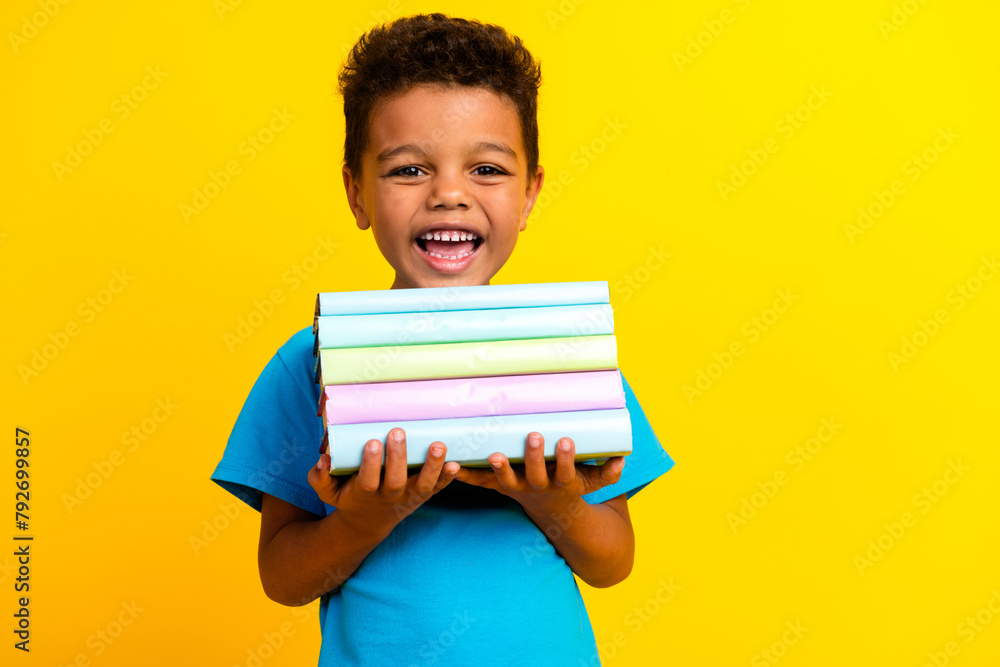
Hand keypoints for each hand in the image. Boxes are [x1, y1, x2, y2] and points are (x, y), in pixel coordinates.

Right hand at [307, 428, 458, 533]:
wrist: (369, 522)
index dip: (370, 464)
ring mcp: (409, 496)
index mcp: (364, 493)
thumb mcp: (328, 492)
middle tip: (397, 432)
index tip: (371, 442)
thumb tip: (322, 460)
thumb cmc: (348, 497)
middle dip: (397, 457)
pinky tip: (456, 464)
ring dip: (432, 467)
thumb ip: (319, 478)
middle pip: (395, 481)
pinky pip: (438, 488)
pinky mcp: (423, 495)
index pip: (367, 480)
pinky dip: (448, 478)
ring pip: (423, 485)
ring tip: (438, 446)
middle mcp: (389, 496)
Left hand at [453, 432, 624, 514]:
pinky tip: (450, 465)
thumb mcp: (593, 483)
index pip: (565, 471)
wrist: (552, 513)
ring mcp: (516, 488)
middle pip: (534, 474)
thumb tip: (622, 459)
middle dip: (534, 456)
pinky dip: (465, 475)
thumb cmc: (573, 487)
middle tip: (534, 435)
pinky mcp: (498, 486)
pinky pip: (480, 483)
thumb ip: (608, 473)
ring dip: (498, 468)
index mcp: (560, 484)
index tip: (566, 441)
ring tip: (493, 454)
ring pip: (505, 480)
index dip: (565, 458)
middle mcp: (537, 487)